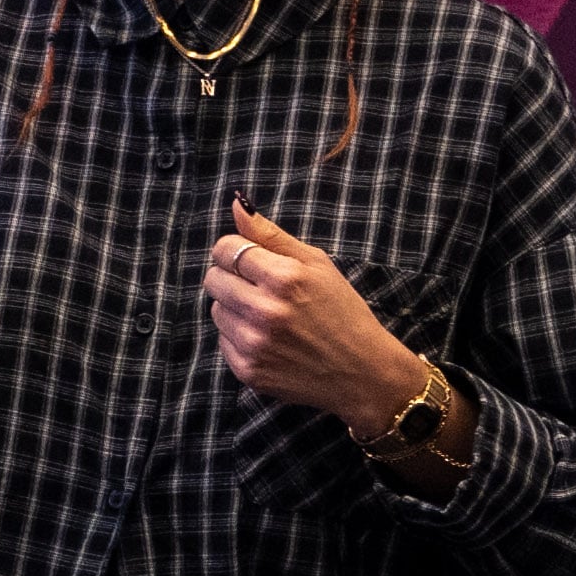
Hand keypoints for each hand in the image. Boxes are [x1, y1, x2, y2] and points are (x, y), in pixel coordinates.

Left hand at [203, 202, 424, 429]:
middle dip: (233, 278)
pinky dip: (240, 337)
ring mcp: (254, 343)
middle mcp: (265, 310)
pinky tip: (270, 339)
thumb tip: (236, 203)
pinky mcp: (247, 369)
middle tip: (264, 289)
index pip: (225, 249)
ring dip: (235, 308)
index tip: (251, 260)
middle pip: (213, 278)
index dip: (236, 251)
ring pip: (216, 310)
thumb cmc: (342, 311)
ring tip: (271, 316)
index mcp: (285, 278)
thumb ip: (270, 234)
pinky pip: (222, 340)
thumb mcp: (316, 264)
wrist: (362, 372)